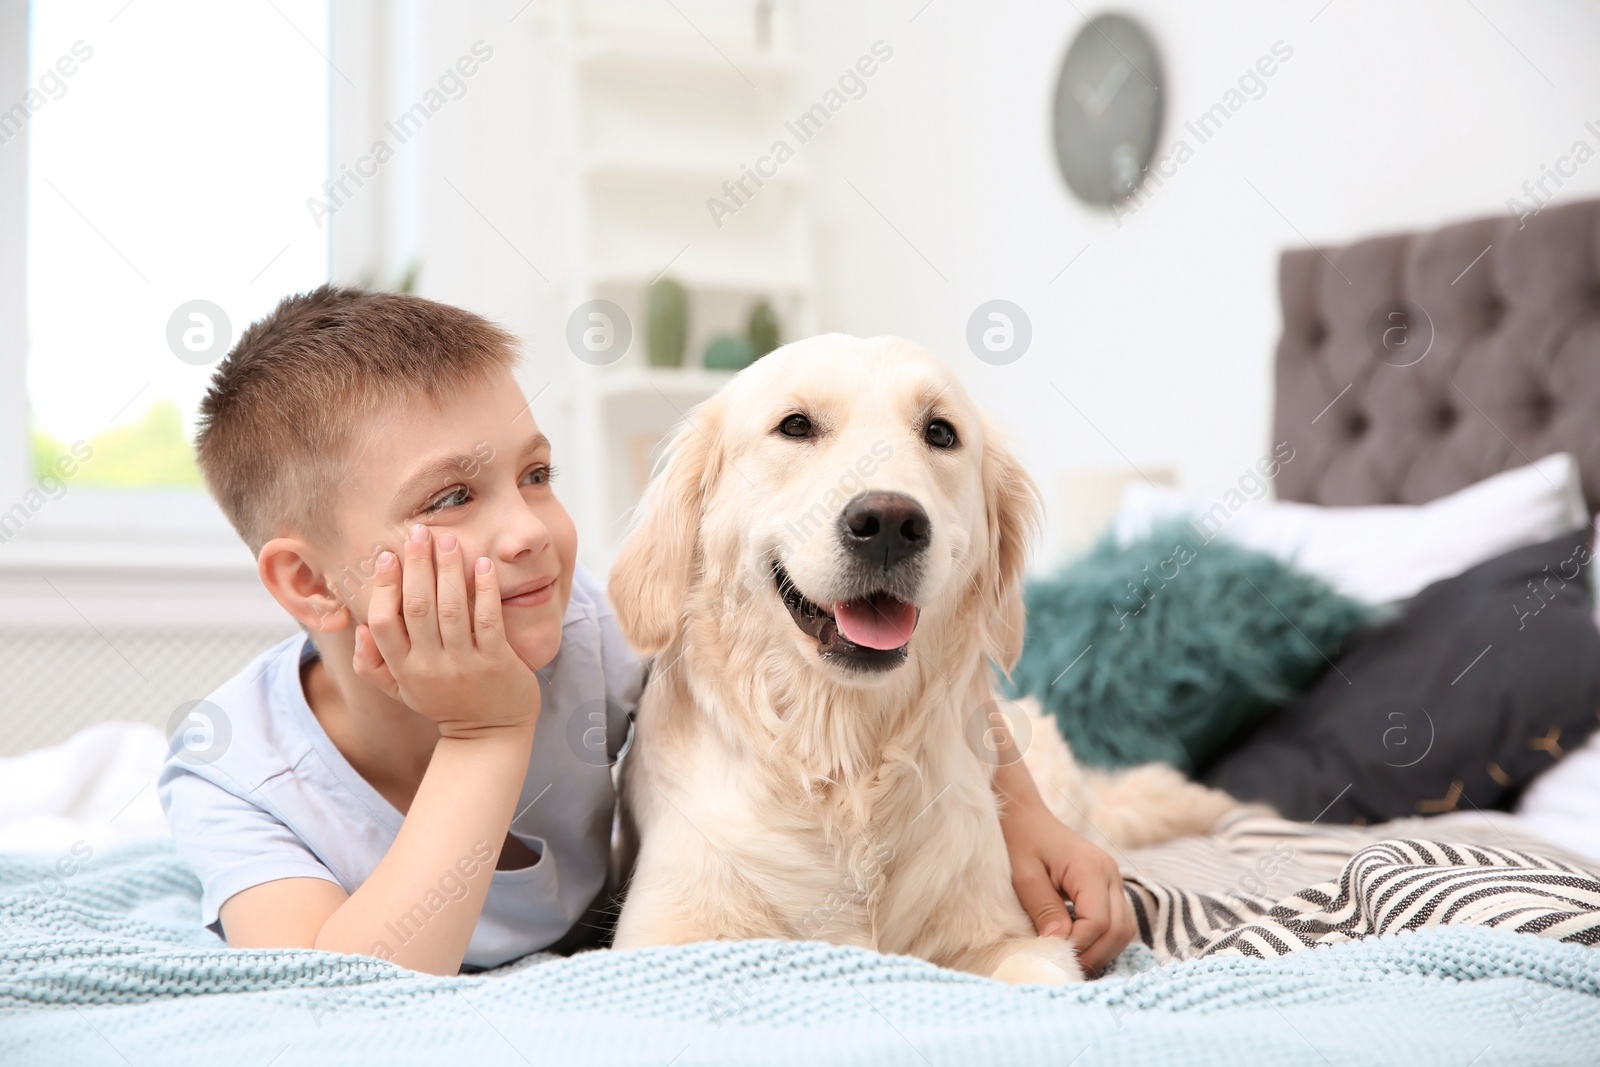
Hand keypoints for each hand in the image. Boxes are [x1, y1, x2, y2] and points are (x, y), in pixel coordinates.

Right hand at [352, 523, 540, 739]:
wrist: (490, 735)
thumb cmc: (444, 703)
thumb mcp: (402, 690)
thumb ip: (373, 664)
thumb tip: (357, 629)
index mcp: (404, 669)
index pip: (382, 623)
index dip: (383, 587)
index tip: (387, 556)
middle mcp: (430, 666)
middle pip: (417, 607)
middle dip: (417, 565)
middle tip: (419, 532)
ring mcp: (464, 665)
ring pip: (452, 609)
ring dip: (449, 570)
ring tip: (449, 540)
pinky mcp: (496, 663)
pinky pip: (488, 619)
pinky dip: (485, 589)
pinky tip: (484, 564)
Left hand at [1002, 803, 1135, 975]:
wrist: (1025, 817)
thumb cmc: (1020, 842)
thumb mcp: (1023, 876)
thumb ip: (1044, 909)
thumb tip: (1059, 943)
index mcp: (1090, 868)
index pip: (1098, 921)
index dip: (1078, 943)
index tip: (1052, 951)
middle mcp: (1110, 873)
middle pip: (1118, 929)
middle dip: (1093, 953)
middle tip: (1063, 964)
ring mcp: (1113, 879)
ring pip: (1124, 929)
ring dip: (1102, 950)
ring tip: (1071, 960)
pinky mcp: (1109, 886)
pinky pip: (1118, 922)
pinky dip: (1104, 940)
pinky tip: (1080, 946)